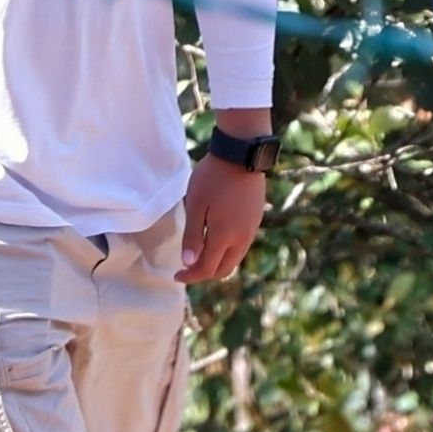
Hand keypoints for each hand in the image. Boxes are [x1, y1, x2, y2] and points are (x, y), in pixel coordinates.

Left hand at [180, 156, 268, 283]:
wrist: (242, 155)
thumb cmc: (213, 177)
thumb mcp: (195, 205)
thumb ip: (192, 236)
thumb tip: (188, 262)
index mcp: (224, 236)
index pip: (207, 269)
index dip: (191, 276)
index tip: (176, 275)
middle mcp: (242, 238)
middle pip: (224, 269)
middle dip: (204, 273)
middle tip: (187, 267)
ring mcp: (251, 229)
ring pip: (235, 259)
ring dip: (217, 263)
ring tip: (200, 255)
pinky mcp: (256, 220)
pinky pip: (242, 246)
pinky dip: (227, 251)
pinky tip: (216, 240)